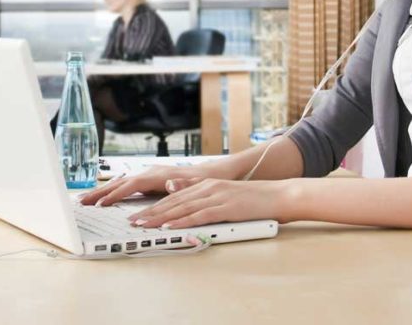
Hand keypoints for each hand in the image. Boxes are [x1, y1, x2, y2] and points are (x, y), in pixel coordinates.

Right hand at [77, 165, 212, 206]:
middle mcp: (152, 172)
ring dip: (104, 192)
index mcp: (160, 175)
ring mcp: (150, 175)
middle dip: (101, 192)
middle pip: (121, 182)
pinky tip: (105, 196)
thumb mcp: (198, 183)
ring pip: (122, 183)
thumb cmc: (206, 179)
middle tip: (81, 202)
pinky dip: (114, 191)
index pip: (133, 184)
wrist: (215, 172)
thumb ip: (182, 183)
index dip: (116, 194)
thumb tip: (169, 182)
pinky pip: (128, 186)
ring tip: (86, 200)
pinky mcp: (151, 180)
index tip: (101, 204)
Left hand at [126, 178, 297, 229]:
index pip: (175, 196)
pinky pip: (199, 216)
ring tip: (143, 225)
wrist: (279, 195)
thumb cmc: (254, 199)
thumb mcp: (225, 194)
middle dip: (151, 212)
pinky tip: (170, 227)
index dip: (154, 206)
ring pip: (182, 208)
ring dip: (160, 218)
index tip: (138, 214)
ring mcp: (216, 196)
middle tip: (132, 221)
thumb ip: (202, 196)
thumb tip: (178, 195)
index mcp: (207, 184)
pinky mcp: (225, 207)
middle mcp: (208, 187)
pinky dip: (182, 222)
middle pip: (173, 202)